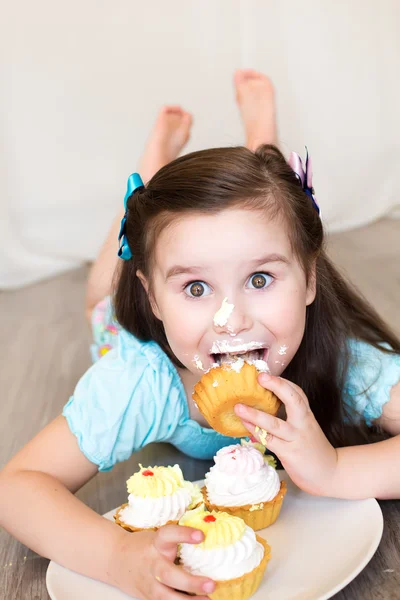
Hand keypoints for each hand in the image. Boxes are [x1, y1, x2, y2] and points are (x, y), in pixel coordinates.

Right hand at [110, 523, 214, 599]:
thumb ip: (177, 542)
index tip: (201, 536)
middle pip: (168, 574)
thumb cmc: (144, 546)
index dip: (184, 534)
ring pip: (166, 596)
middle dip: (190, 582)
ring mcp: (147, 583)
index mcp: (155, 543)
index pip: (168, 535)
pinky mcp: (147, 597)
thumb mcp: (157, 538)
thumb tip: (210, 540)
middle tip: (211, 584)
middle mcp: (151, 563)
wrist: (115, 558)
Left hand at [234, 373, 337, 495]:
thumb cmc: (312, 449)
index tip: (266, 374)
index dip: (283, 382)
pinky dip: (255, 432)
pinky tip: (244, 425)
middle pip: (294, 401)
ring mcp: (296, 438)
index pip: (298, 393)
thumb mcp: (305, 428)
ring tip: (239, 407)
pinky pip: (269, 440)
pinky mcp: (289, 453)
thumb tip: (262, 405)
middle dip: (278, 387)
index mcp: (306, 415)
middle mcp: (303, 423)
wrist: (329, 473)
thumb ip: (290, 417)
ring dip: (255, 415)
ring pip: (275, 424)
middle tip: (261, 377)